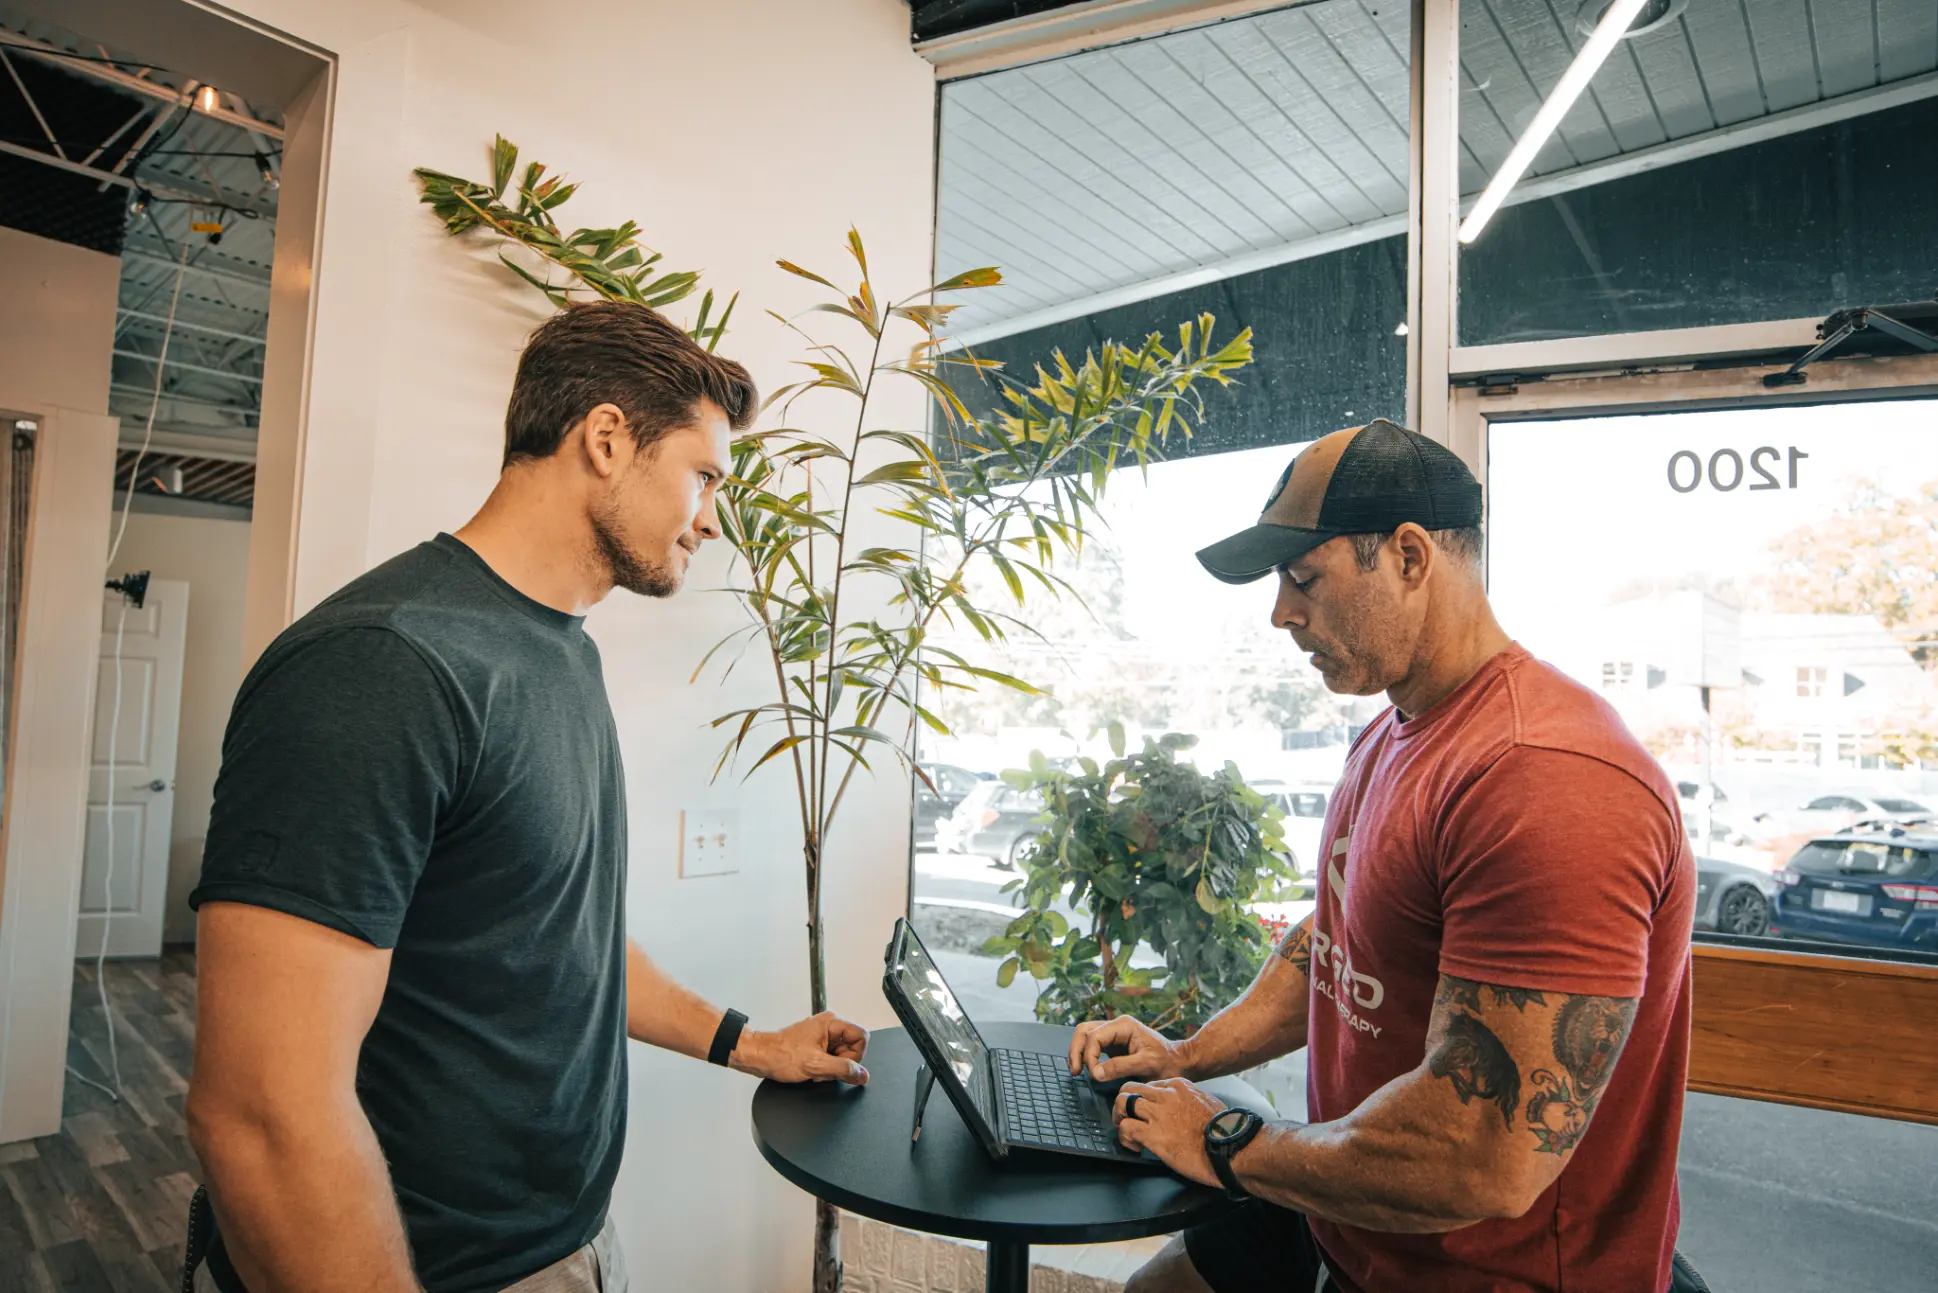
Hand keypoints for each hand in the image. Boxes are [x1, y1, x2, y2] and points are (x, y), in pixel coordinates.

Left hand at [731, 1011, 868, 1085]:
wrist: (759, 1057)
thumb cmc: (779, 1055)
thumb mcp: (816, 1065)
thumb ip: (843, 1069)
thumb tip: (863, 1074)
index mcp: (832, 1023)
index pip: (862, 1037)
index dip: (855, 1056)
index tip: (842, 1066)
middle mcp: (828, 1026)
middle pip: (852, 1048)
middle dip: (840, 1065)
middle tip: (823, 1069)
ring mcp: (822, 1036)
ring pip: (841, 1056)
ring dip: (830, 1069)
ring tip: (814, 1071)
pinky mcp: (815, 1046)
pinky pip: (830, 1060)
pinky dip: (823, 1069)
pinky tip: (811, 1072)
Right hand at [1068, 1015, 1186, 1082]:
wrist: (1179, 1062)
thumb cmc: (1167, 1063)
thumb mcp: (1146, 1065)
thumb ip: (1120, 1067)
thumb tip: (1095, 1073)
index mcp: (1124, 1025)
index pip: (1094, 1036)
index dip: (1089, 1056)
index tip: (1094, 1075)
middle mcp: (1117, 1026)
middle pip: (1084, 1031)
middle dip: (1077, 1051)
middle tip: (1075, 1072)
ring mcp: (1114, 1034)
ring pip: (1085, 1036)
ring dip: (1078, 1052)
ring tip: (1077, 1071)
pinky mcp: (1114, 1044)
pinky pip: (1093, 1045)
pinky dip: (1086, 1055)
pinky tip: (1086, 1068)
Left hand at [1113, 1078, 1225, 1187]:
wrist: (1231, 1148)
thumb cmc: (1224, 1130)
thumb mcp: (1206, 1102)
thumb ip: (1189, 1100)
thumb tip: (1181, 1109)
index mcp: (1179, 1086)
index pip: (1148, 1085)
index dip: (1141, 1099)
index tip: (1143, 1111)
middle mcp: (1165, 1095)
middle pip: (1129, 1089)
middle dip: (1123, 1104)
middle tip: (1125, 1118)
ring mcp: (1157, 1113)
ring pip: (1122, 1104)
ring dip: (1120, 1119)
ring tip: (1126, 1133)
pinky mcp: (1152, 1134)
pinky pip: (1126, 1129)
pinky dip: (1125, 1138)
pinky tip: (1135, 1147)